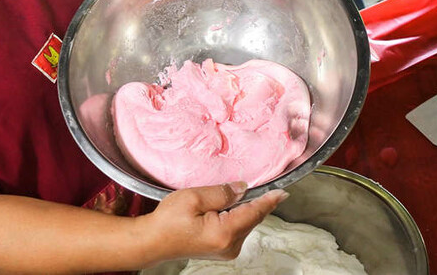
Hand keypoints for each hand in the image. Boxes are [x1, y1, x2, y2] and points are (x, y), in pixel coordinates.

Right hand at [145, 183, 287, 260]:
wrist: (153, 241)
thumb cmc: (168, 221)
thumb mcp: (193, 198)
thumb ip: (221, 192)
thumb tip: (242, 188)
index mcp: (224, 232)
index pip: (254, 212)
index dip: (269, 200)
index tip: (282, 192)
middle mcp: (230, 245)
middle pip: (252, 218)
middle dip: (254, 201)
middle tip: (255, 185)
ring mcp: (227, 250)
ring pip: (245, 223)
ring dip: (244, 208)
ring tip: (230, 196)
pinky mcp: (222, 249)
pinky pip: (237, 229)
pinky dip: (236, 216)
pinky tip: (226, 207)